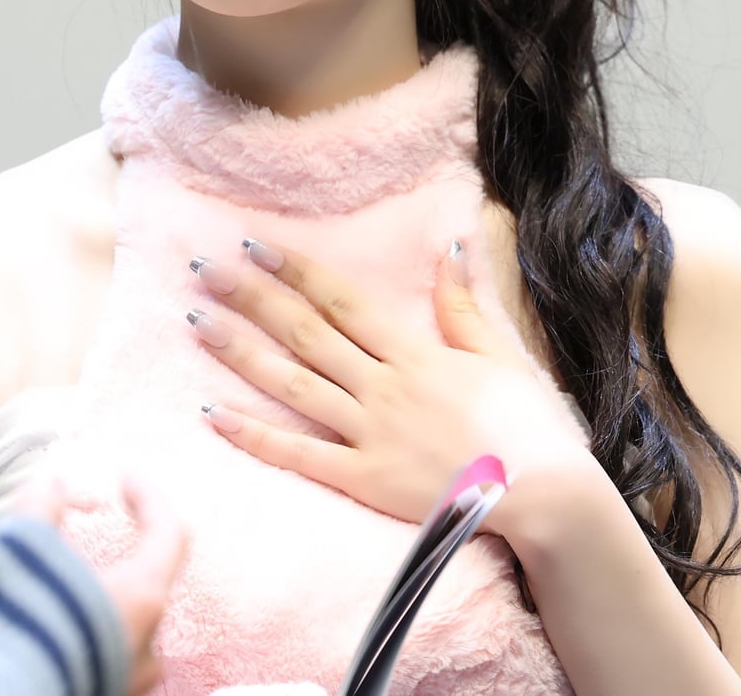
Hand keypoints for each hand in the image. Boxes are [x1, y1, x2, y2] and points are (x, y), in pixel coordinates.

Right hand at [14, 470, 187, 695]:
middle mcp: (145, 647)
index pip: (169, 533)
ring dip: (102, 599)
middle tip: (88, 534)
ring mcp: (127, 684)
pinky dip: (89, 633)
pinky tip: (54, 628)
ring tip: (63, 586)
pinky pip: (107, 659)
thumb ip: (41, 510)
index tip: (124, 477)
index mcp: (140, 599)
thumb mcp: (23, 553)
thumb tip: (51, 484)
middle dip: (121, 554)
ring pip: (126, 627)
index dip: (150, 498)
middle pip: (148, 583)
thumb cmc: (13, 631)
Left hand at [189, 237, 591, 532]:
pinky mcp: (363, 480)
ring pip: (292, 386)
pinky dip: (254, 435)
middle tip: (205, 268)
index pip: (341, 301)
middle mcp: (383, 387)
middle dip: (252, 297)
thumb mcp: (496, 353)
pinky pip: (298, 456)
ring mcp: (369, 434)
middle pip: (305, 334)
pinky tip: (212, 414)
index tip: (255, 244)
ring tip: (197, 323)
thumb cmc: (525, 424)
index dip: (296, 270)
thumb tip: (450, 245)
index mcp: (413, 352)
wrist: (543, 496)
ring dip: (242, 353)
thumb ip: (463, 303)